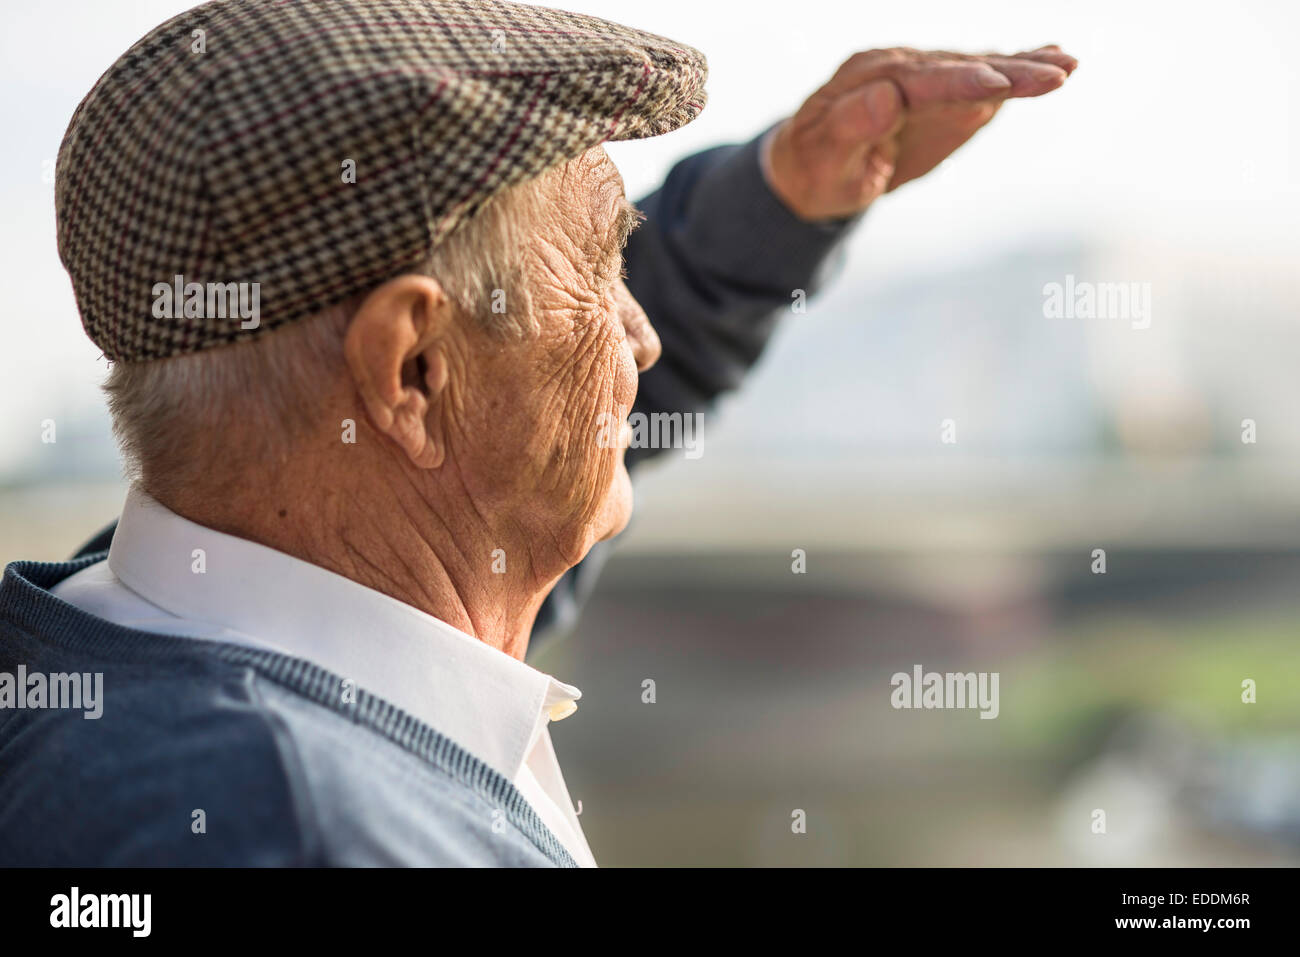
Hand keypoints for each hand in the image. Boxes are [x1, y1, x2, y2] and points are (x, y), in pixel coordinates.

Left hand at [763, 46, 1077, 220]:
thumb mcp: (823, 156)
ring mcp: (926, 77)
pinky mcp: (944, 92)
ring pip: (979, 70)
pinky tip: (1054, 57)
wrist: (813, 167)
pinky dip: (1018, 69)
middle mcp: (901, 67)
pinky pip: (983, 78)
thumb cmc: (815, 167)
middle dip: (1008, 71)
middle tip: (1056, 73)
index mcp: (869, 78)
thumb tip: (887, 98)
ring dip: (1024, 67)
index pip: (922, 80)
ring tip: (1068, 65)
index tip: (997, 84)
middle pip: (960, 68)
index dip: (961, 82)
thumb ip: (851, 126)